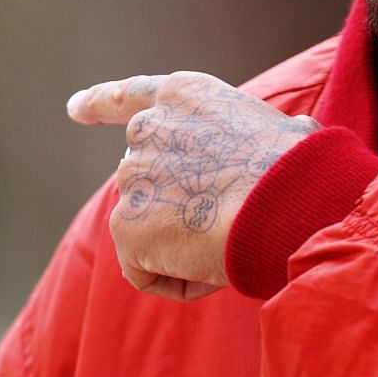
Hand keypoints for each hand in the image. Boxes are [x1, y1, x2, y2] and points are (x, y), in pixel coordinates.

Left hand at [67, 71, 319, 301]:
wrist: (286, 201)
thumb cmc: (302, 170)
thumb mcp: (281, 128)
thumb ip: (252, 137)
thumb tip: (284, 144)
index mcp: (184, 96)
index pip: (129, 97)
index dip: (100, 104)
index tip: (75, 108)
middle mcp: (148, 128)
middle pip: (146, 181)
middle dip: (172, 207)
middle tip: (224, 222)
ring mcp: (132, 176)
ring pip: (150, 231)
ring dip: (183, 246)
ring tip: (231, 241)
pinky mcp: (126, 225)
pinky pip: (145, 271)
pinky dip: (176, 280)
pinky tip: (212, 266)